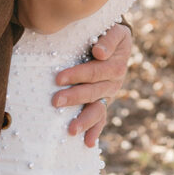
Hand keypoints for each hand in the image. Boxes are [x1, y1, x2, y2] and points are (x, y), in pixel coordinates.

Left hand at [51, 22, 131, 146]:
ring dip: (84, 120)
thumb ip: (109, 39)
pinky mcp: (104, 102)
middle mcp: (114, 83)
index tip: (58, 78)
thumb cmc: (111, 34)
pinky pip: (101, 118)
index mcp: (116, 65)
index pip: (94, 71)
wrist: (118, 41)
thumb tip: (99, 53)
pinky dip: (95, 131)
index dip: (77, 75)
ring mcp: (109, 95)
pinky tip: (87, 143)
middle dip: (74, 98)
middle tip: (55, 102)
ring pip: (98, 109)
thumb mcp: (117, 31)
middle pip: (93, 92)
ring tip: (71, 130)